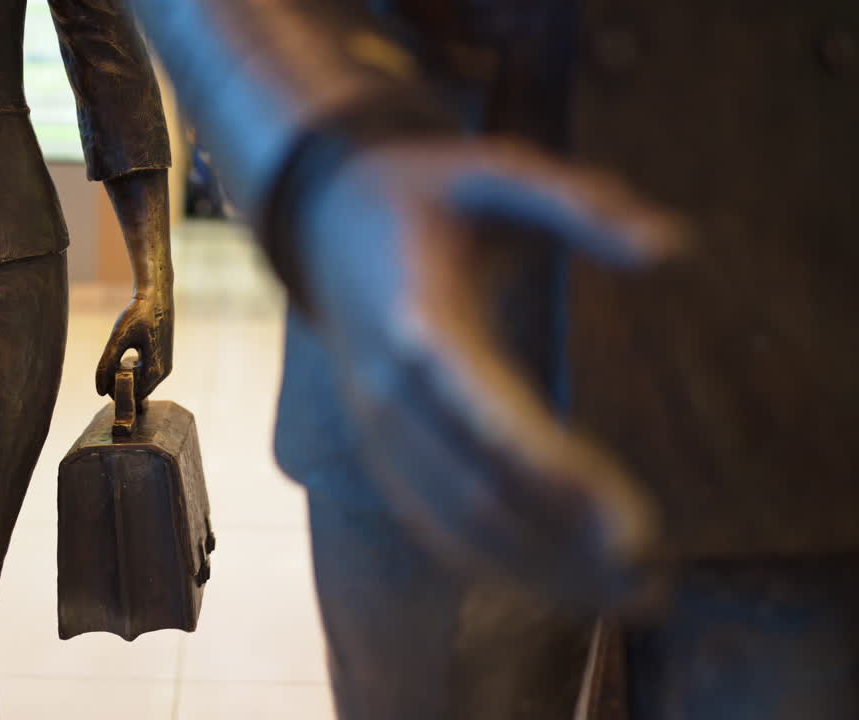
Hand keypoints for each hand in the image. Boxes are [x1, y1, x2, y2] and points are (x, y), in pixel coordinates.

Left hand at [96, 286, 174, 400]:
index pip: (133, 396)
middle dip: (122, 385)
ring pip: (143, 384)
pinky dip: (134, 371)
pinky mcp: (164, 359)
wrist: (157, 296)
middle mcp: (164, 372)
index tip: (105, 375)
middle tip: (107, 368)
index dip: (116, 391)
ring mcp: (166, 366)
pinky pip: (147, 375)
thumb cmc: (137, 314)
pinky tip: (125, 356)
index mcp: (155, 370)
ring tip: (116, 360)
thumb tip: (98, 391)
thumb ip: (107, 363)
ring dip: (128, 377)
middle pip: (139, 392)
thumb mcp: (118, 337)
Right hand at [300, 137, 685, 610]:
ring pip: (452, 523)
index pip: (486, 418)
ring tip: (624, 599)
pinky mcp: (378, 446)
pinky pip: (431, 519)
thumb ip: (580, 204)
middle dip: (562, 549)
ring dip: (536, 570)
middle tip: (651, 587)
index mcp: (417, 321)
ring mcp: (376, 427)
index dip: (555, 478)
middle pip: (473, 493)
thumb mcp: (496, 170)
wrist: (321, 220)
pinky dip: (493, 560)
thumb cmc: (420, 191)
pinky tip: (555, 578)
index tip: (633, 529)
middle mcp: (387, 391)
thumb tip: (674, 247)